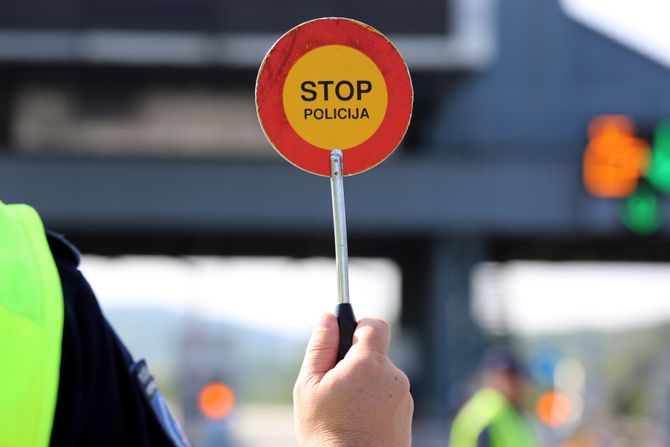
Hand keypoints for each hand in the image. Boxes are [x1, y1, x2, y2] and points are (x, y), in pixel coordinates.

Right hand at [293, 314, 412, 446]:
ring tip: (345, 412)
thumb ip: (320, 347)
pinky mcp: (406, 419)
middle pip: (375, 354)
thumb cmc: (324, 433)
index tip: (344, 338)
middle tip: (334, 387)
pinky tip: (357, 423)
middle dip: (356, 363)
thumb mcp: (309, 386)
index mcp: (369, 364)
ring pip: (381, 378)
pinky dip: (374, 405)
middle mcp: (394, 377)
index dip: (358, 325)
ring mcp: (404, 399)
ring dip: (364, 386)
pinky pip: (388, 399)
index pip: (375, 324)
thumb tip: (327, 317)